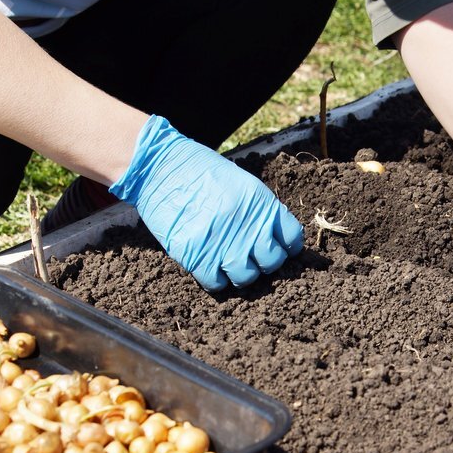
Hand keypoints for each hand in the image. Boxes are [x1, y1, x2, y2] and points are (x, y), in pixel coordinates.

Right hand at [110, 115, 302, 290]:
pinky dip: (215, 280)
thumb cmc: (202, 173)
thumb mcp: (242, 184)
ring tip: (229, 262)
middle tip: (252, 257)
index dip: (287, 246)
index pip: (292, 238)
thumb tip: (275, 239)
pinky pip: (216, 284)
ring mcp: (222, 243)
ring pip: (246, 277)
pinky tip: (210, 267)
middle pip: (272, 262)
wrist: (160, 168)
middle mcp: (247, 226)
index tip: (279, 247)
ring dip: (240, 273)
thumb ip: (261, 211)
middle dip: (265, 263)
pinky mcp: (196, 256)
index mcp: (262, 204)